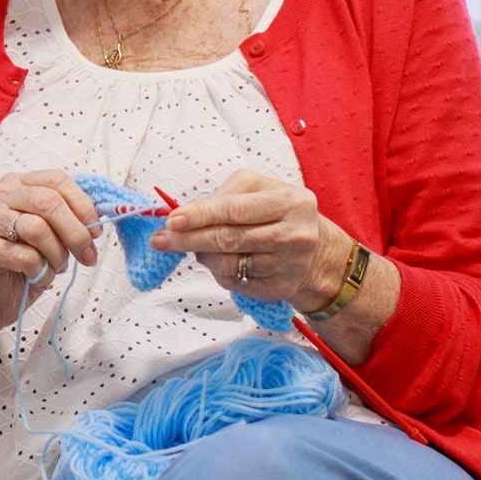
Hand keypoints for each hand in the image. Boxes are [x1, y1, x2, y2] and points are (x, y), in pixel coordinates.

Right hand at [0, 170, 103, 320]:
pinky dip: (41, 271)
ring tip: (54, 267)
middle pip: (48, 201)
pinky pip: (26, 256)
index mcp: (18, 184)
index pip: (56, 180)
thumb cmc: (23, 264)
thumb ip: (69, 219)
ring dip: (56, 254)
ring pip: (37, 228)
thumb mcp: (52, 236)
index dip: (82, 205)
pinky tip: (35, 276)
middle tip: (87, 255)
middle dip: (76, 232)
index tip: (95, 230)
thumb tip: (96, 222)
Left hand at [152, 171, 353, 313]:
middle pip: (229, 239)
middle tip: (161, 240)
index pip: (235, 209)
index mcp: (290, 202)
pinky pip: (236, 282)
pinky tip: (219, 262)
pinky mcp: (280, 289)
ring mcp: (289, 265)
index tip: (171, 220)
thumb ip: (226, 195)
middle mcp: (294, 234)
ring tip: (196, 248)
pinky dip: (219, 272)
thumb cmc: (281, 214)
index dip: (200, 216)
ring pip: (229, 264)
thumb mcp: (261, 190)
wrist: (319, 253)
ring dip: (202, 257)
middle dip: (188, 240)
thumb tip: (185, 213)